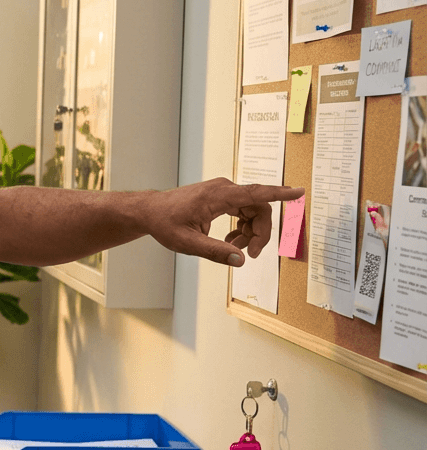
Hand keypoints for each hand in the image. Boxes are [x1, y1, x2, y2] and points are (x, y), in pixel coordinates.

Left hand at [144, 178, 303, 264]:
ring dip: (249, 232)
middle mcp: (224, 189)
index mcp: (218, 195)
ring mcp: (223, 191)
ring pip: (252, 211)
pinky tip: (229, 241)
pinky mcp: (221, 197)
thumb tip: (241, 260)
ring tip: (233, 248)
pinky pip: (243, 211)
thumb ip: (215, 252)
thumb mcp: (187, 243)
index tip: (299, 192)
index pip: (256, 193)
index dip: (280, 194)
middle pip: (259, 208)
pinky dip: (241, 228)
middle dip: (260, 232)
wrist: (150, 212)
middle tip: (252, 253)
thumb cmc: (165, 223)